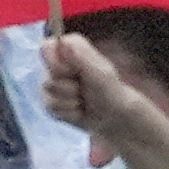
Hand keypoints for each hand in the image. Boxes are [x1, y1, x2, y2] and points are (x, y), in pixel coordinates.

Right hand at [40, 33, 168, 168]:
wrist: (123, 128)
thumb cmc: (118, 98)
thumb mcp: (104, 77)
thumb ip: (82, 59)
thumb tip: (62, 40)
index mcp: (75, 51)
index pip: (47, 46)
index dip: (54, 61)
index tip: (70, 73)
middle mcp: (64, 66)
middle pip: (45, 72)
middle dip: (65, 86)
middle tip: (85, 93)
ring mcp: (58, 85)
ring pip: (46, 91)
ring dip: (68, 102)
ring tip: (85, 105)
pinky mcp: (55, 104)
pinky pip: (49, 107)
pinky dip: (66, 113)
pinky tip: (80, 113)